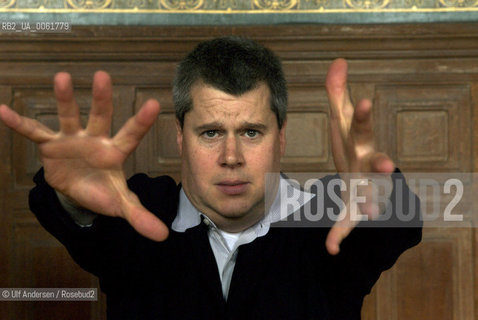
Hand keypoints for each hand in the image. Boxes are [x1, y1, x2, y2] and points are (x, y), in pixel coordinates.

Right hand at [0, 71, 168, 240]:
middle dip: (102, 99)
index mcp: (115, 152)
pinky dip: (20, 124)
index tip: (155, 104)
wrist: (78, 191)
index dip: (142, 122)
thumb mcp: (120, 204)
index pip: (131, 135)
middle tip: (103, 76)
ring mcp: (72, 139)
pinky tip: (3, 110)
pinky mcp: (50, 145)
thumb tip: (162, 236)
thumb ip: (139, 216)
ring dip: (65, 99)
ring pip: (69, 117)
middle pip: (100, 117)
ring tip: (62, 77)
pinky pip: (34, 132)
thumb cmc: (104, 191)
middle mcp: (95, 140)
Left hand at [325, 59, 393, 254]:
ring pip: (368, 196)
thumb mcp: (343, 121)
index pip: (361, 128)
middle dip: (380, 163)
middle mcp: (365, 165)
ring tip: (369, 212)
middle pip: (373, 162)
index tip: (365, 101)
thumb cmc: (351, 145)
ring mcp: (362, 187)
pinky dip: (339, 235)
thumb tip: (338, 60)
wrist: (364, 177)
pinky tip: (331, 248)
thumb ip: (338, 93)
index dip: (363, 116)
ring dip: (370, 203)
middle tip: (385, 164)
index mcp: (359, 143)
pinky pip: (347, 222)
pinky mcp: (353, 208)